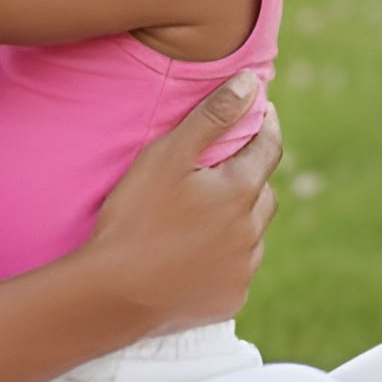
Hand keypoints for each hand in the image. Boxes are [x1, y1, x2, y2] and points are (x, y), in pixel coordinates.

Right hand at [83, 75, 280, 332]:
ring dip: (240, 218)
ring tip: (207, 212)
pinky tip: (197, 253)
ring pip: (253, 232)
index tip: (260, 110)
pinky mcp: (230, 298)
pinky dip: (226, 255)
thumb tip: (251, 83)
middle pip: (263, 191)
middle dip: (251, 174)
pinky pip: (237, 268)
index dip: (265, 124)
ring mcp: (242, 268)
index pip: (269, 146)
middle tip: (224, 166)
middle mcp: (251, 230)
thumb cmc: (135, 217)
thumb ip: (211, 116)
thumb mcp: (167, 156)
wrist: (112, 293)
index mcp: (240, 190)